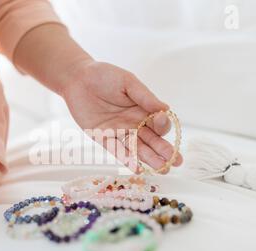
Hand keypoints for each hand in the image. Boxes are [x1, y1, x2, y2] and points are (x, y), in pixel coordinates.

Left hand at [62, 61, 182, 172]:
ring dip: (151, 159)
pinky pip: (117, 150)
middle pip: (152, 140)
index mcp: (143, 110)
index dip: (162, 125)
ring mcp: (120, 132)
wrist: (78, 79)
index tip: (161, 119)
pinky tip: (138, 169)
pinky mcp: (104, 137)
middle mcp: (134, 123)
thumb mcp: (128, 82)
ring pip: (138, 149)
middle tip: (177, 161)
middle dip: (165, 151)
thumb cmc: (104, 76)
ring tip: (163, 170)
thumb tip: (166, 109)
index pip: (158, 123)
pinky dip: (127, 159)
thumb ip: (145, 97)